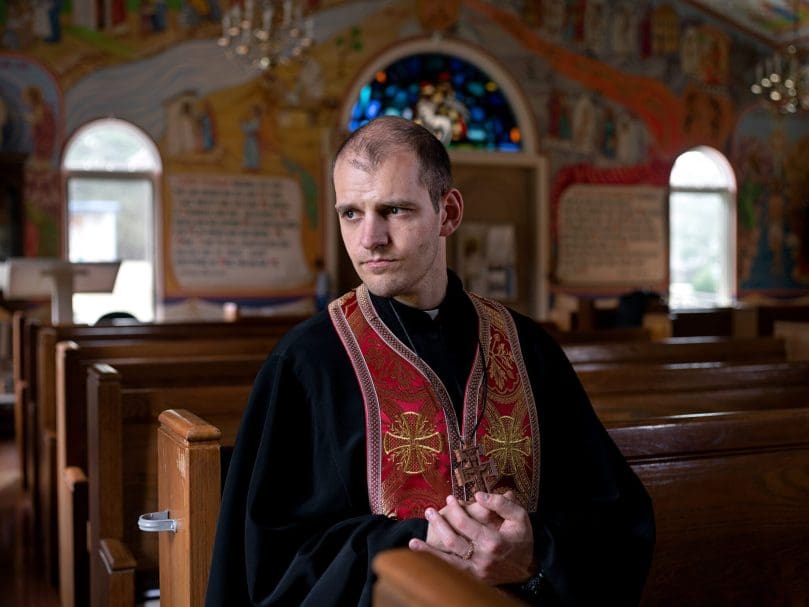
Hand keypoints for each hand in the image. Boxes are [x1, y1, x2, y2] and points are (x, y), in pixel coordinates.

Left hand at [409, 491, 535, 585]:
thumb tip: (478, 495)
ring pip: (448, 561)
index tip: (449, 498)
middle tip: (429, 511)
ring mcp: (476, 571)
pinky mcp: (473, 579)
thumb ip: (501, 504)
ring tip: (412, 543)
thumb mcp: (520, 517)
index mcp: (494, 541)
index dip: (455, 510)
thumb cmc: (521, 538)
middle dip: (439, 524)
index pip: (466, 524)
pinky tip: (422, 561)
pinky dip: (435, 566)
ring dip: (429, 552)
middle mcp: (482, 558)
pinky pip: (451, 572)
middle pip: (454, 541)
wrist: (529, 567)